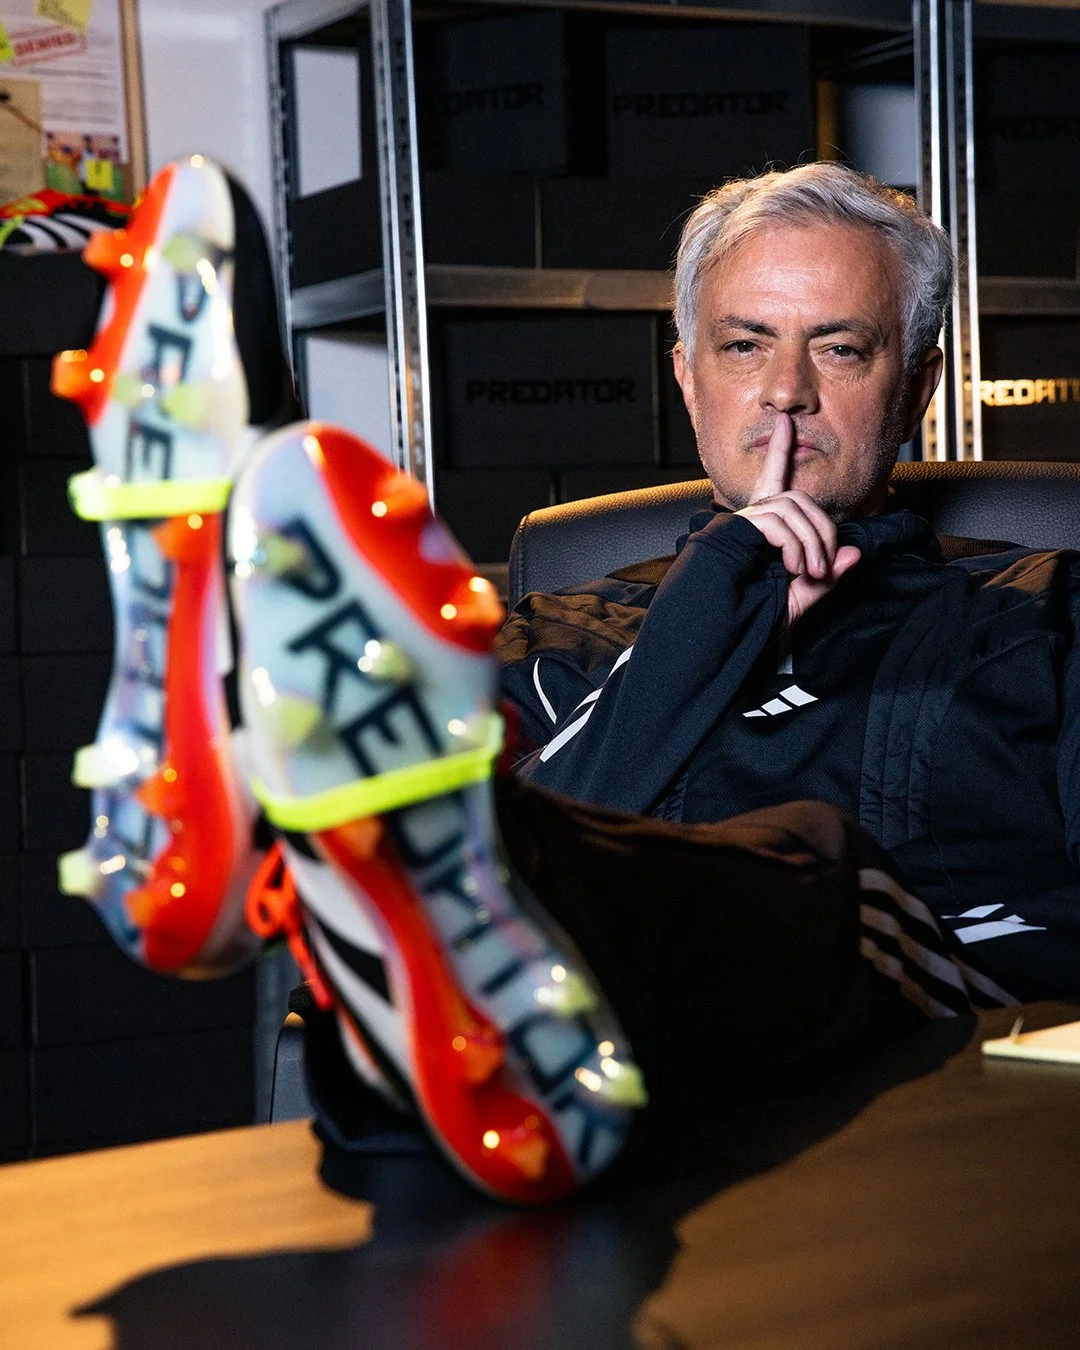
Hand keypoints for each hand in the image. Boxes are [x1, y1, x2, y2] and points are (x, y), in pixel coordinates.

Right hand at [736, 414, 861, 624]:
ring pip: (791, 509)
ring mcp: (742, 522)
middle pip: (799, 499)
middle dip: (822, 530)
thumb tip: (855, 554)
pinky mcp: (736, 528)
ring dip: (811, 541)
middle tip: (826, 566)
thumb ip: (826, 579)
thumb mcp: (800, 599)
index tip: (785, 422)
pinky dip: (794, 545)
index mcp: (762, 528)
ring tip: (811, 572)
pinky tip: (793, 568)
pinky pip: (778, 523)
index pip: (774, 481)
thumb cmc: (755, 619)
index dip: (779, 450)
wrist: (721, 633)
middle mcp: (750, 518)